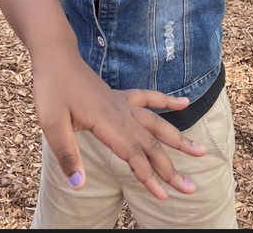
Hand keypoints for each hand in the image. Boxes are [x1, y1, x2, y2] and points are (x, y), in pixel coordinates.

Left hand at [31, 50, 205, 199]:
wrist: (55, 56)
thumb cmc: (51, 89)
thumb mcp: (51, 124)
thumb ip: (67, 155)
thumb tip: (78, 185)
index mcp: (106, 122)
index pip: (133, 154)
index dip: (148, 176)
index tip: (163, 196)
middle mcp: (120, 113)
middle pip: (151, 144)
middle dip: (171, 168)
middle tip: (191, 188)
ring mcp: (123, 103)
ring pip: (157, 124)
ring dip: (178, 139)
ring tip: (201, 151)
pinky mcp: (120, 96)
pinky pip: (149, 98)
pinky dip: (167, 102)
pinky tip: (184, 103)